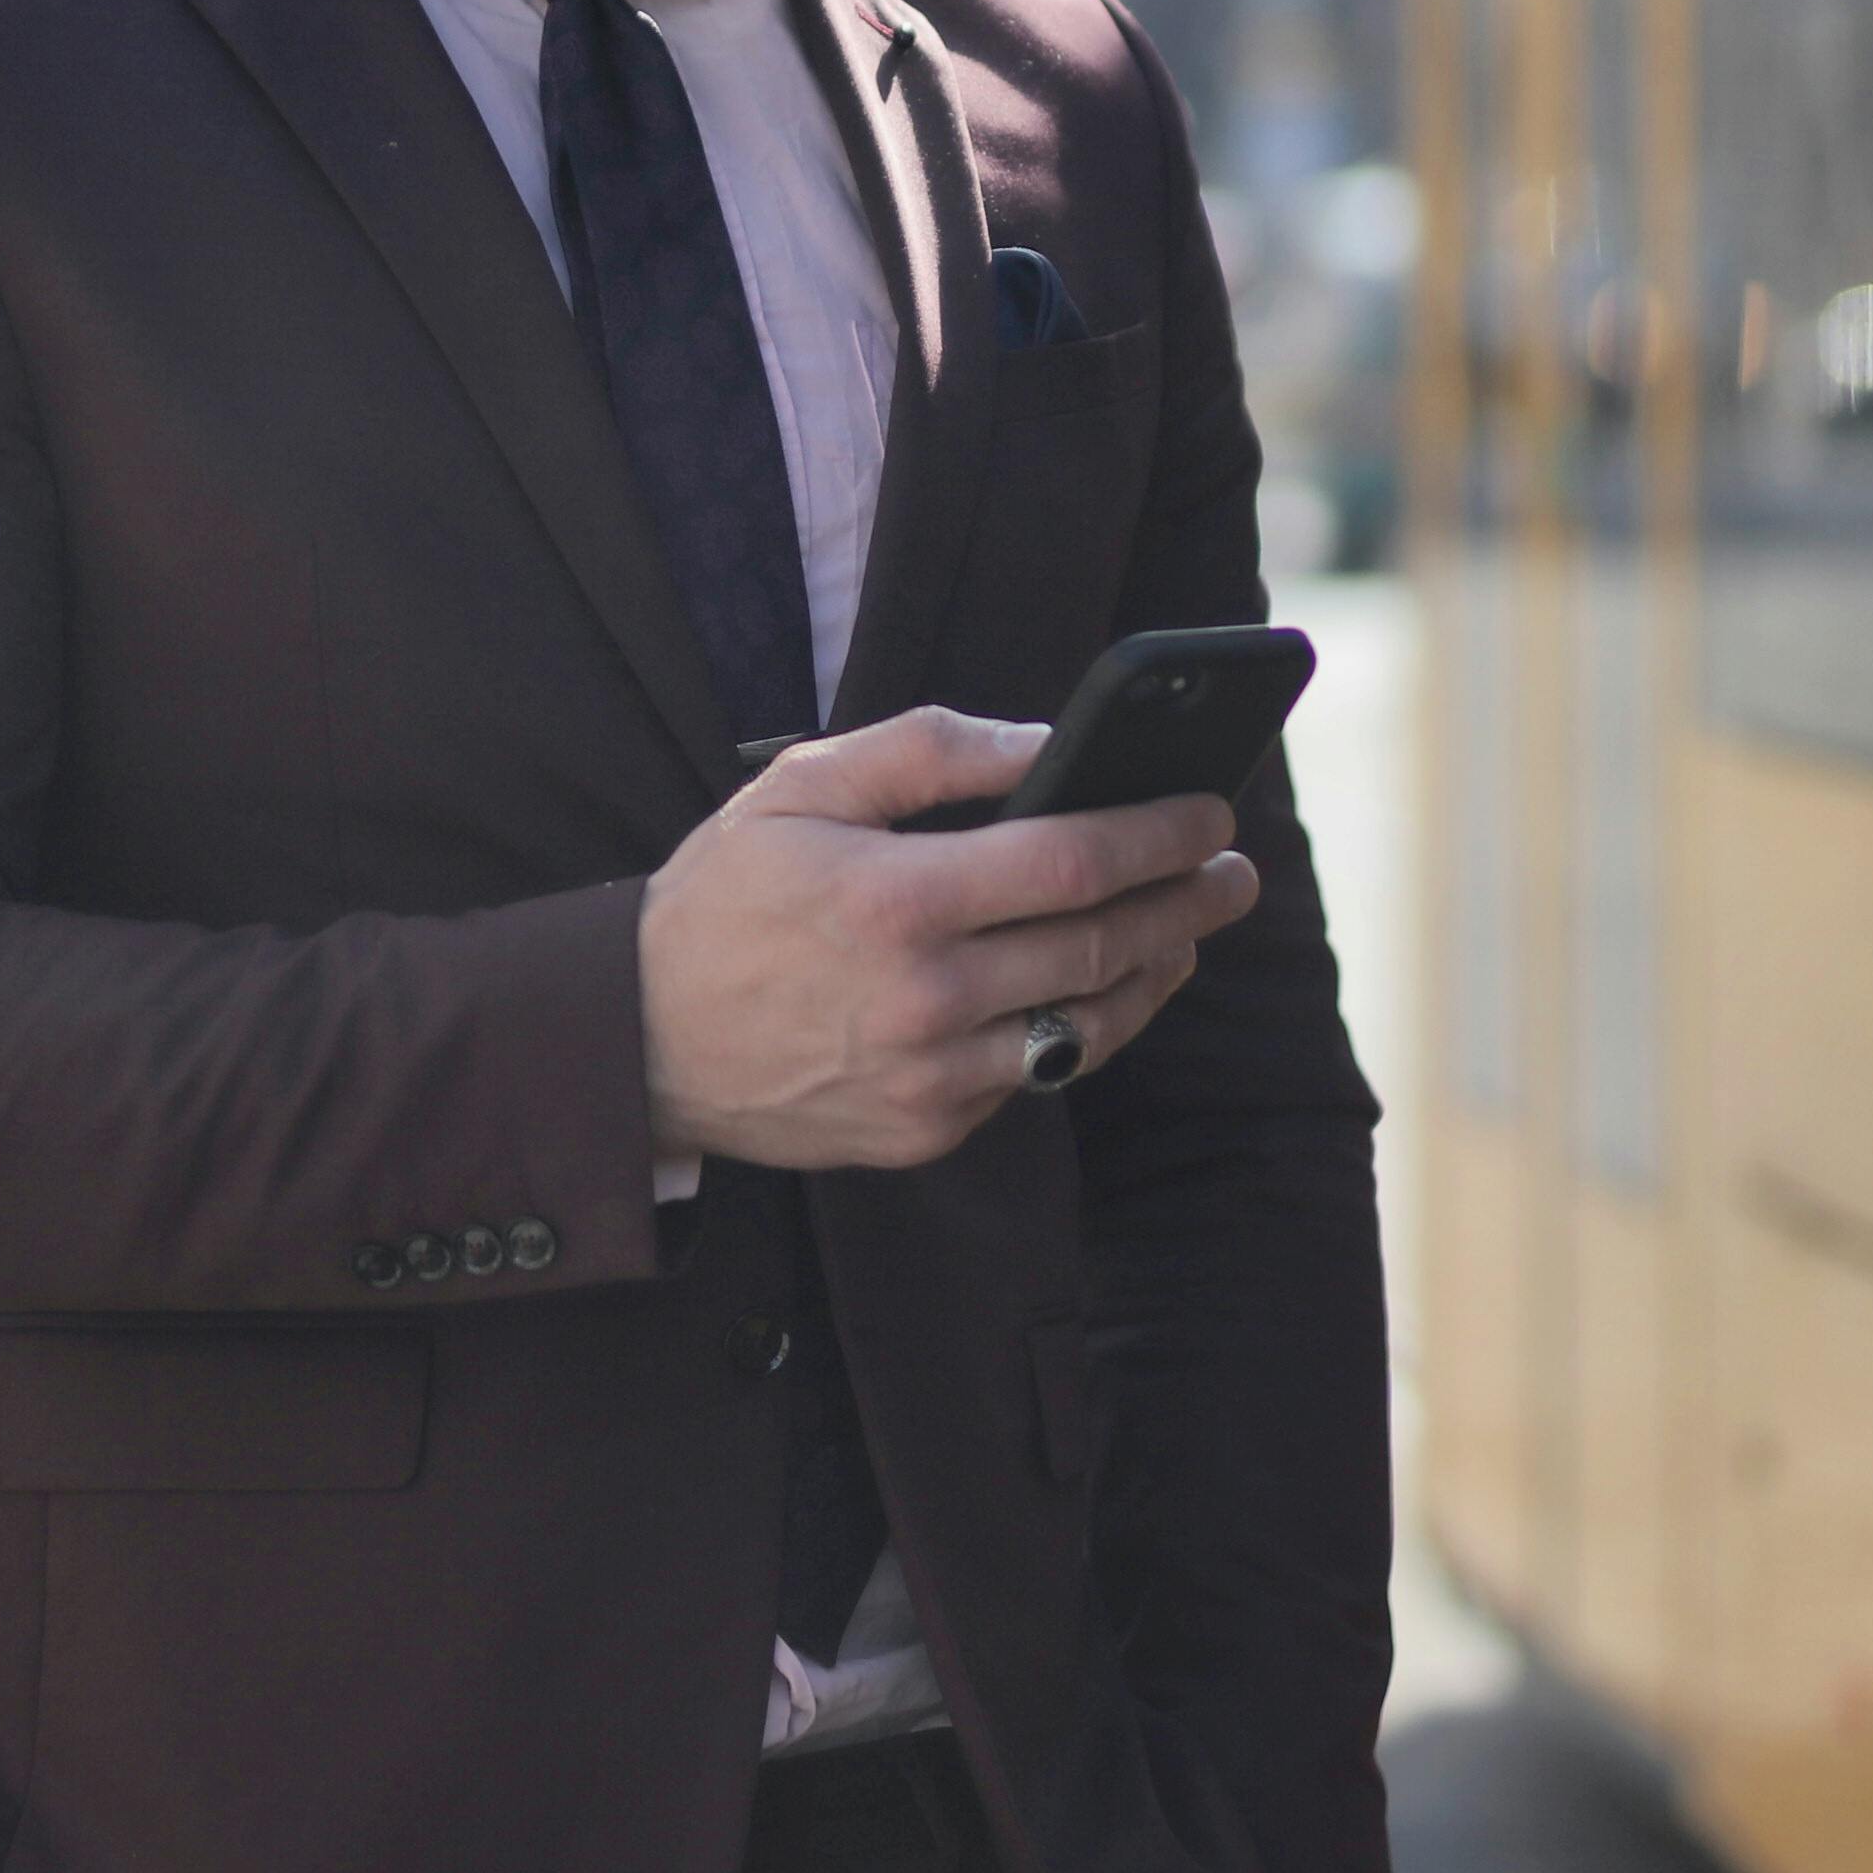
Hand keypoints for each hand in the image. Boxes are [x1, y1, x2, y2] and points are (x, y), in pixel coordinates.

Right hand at [639, 709, 1255, 1172]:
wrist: (640, 1041)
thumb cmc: (726, 898)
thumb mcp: (802, 786)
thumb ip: (928, 751)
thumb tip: (1044, 740)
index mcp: (896, 898)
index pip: (1073, 858)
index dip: (1159, 830)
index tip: (1210, 809)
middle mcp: (923, 998)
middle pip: (1102, 946)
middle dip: (1185, 901)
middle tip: (1231, 874)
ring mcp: (929, 1078)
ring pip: (1088, 1026)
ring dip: (1154, 975)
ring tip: (1182, 934)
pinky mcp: (925, 1132)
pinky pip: (1032, 1079)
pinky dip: (1075, 1030)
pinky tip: (1092, 991)